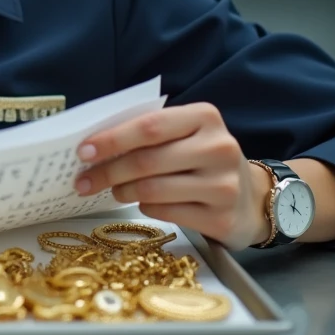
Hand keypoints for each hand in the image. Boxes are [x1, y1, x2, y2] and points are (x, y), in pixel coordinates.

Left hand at [74, 103, 270, 250]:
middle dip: (108, 171)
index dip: (112, 139)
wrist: (253, 197)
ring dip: (122, 191)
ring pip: (153, 189)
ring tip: (112, 191)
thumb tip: (95, 145)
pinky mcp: (221, 217)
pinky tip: (141, 202)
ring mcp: (223, 185)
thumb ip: (150, 132)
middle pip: (147, 160)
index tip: (82, 151)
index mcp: (205, 117)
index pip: (149, 126)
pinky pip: (166, 212)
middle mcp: (218, 148)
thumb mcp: (186, 134)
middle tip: (83, 181)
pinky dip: (145, 207)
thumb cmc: (204, 159)